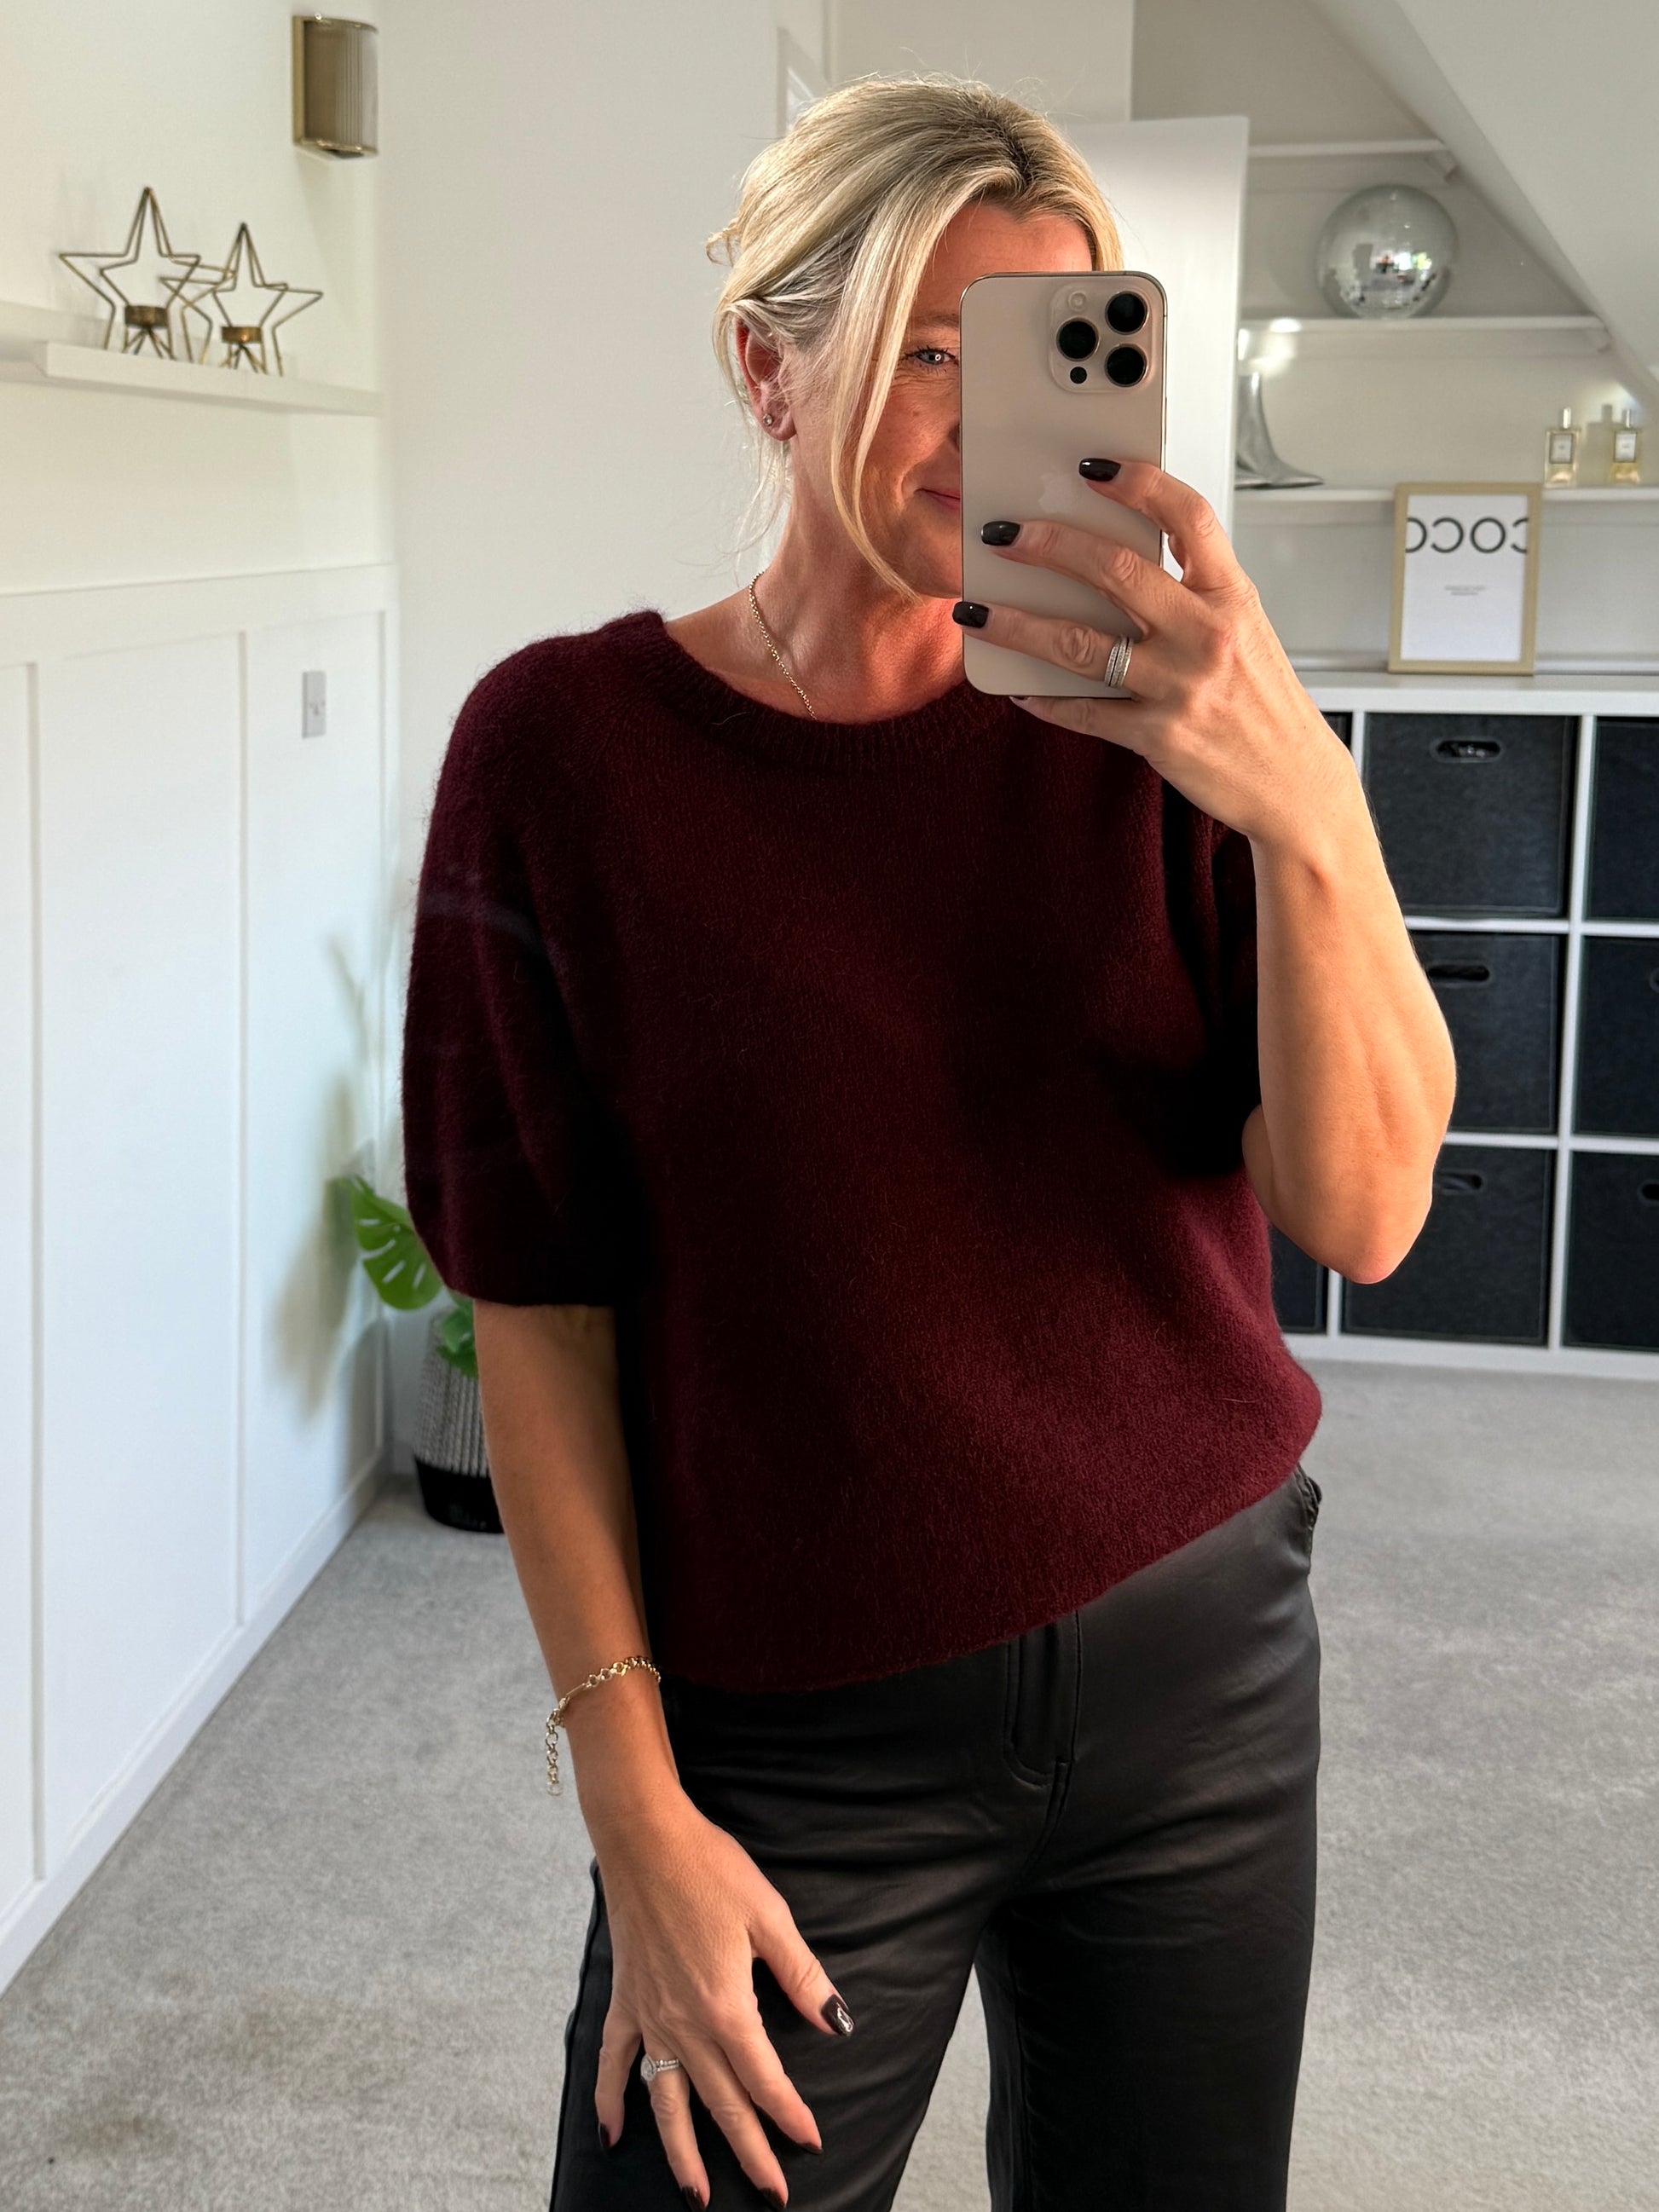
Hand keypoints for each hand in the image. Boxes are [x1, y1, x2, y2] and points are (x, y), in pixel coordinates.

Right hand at [592, 1792, 851, 2205]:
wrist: (645, 1839)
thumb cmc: (711, 1869)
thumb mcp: (770, 1917)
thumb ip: (803, 1976)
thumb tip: (837, 2022)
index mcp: (726, 2007)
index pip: (765, 2079)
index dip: (790, 2115)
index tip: (810, 2142)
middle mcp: (685, 2024)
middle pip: (721, 2104)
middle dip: (750, 2153)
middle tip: (773, 2196)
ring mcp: (649, 2017)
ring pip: (666, 2103)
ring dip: (682, 2154)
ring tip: (697, 2197)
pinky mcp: (624, 2001)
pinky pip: (614, 2063)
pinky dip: (609, 2102)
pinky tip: (611, 2136)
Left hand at [963, 460, 1354, 851]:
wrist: (1295, 784)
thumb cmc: (1263, 703)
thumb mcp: (1244, 631)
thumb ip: (1192, 594)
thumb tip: (1116, 560)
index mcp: (1231, 597)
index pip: (1188, 516)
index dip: (1139, 483)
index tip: (1092, 467)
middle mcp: (1207, 635)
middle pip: (1117, 569)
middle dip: (1049, 544)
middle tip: (1004, 534)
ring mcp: (1180, 686)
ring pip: (1079, 643)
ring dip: (1017, 624)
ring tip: (975, 611)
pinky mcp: (1157, 736)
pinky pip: (1083, 712)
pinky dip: (1042, 699)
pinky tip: (1015, 689)